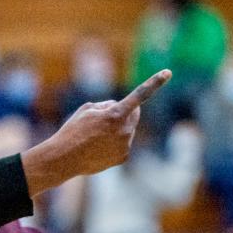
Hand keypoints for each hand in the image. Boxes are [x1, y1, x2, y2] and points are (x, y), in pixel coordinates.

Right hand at [22, 69, 171, 195]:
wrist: (63, 159)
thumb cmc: (72, 131)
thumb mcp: (87, 110)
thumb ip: (107, 105)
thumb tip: (119, 109)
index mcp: (115, 114)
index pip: (139, 94)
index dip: (155, 82)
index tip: (168, 72)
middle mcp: (124, 130)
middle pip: (134, 114)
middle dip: (125, 113)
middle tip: (104, 119)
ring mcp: (125, 144)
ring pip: (128, 130)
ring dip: (117, 129)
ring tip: (95, 138)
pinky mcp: (123, 157)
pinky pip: (124, 144)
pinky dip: (115, 143)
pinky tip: (98, 148)